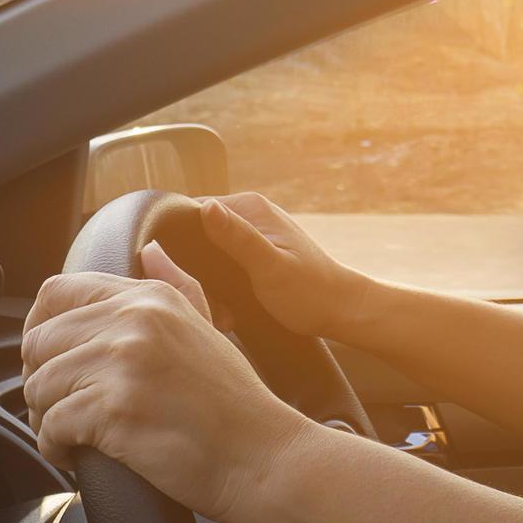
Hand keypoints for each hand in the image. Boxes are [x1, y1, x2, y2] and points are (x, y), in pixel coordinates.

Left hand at [20, 253, 313, 522]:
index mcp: (151, 298)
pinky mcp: (115, 407)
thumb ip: (176, 284)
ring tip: (73, 434)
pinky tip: (76, 453)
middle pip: (38, 342)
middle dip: (41, 380)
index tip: (48, 358)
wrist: (260, 455)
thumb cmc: (234, 403)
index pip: (58, 292)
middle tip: (62, 406)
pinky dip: (54, 447)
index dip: (39, 327)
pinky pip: (50, 426)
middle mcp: (135, 320)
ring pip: (39, 386)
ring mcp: (125, 361)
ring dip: (46, 417)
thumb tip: (151, 250)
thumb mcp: (208, 327)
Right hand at [197, 192, 377, 338]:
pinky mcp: (255, 254)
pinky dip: (222, 291)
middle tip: (212, 306)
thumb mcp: (270, 267)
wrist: (342, 310)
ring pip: (207, 258)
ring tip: (224, 315)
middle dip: (196, 274)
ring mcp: (252, 234)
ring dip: (209, 288)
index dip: (180, 246)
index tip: (188, 280)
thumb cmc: (309, 292)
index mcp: (248, 207)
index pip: (189, 214)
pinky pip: (222, 268)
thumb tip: (205, 208)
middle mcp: (248, 214)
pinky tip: (230, 314)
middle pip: (196, 238)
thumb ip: (238, 238)